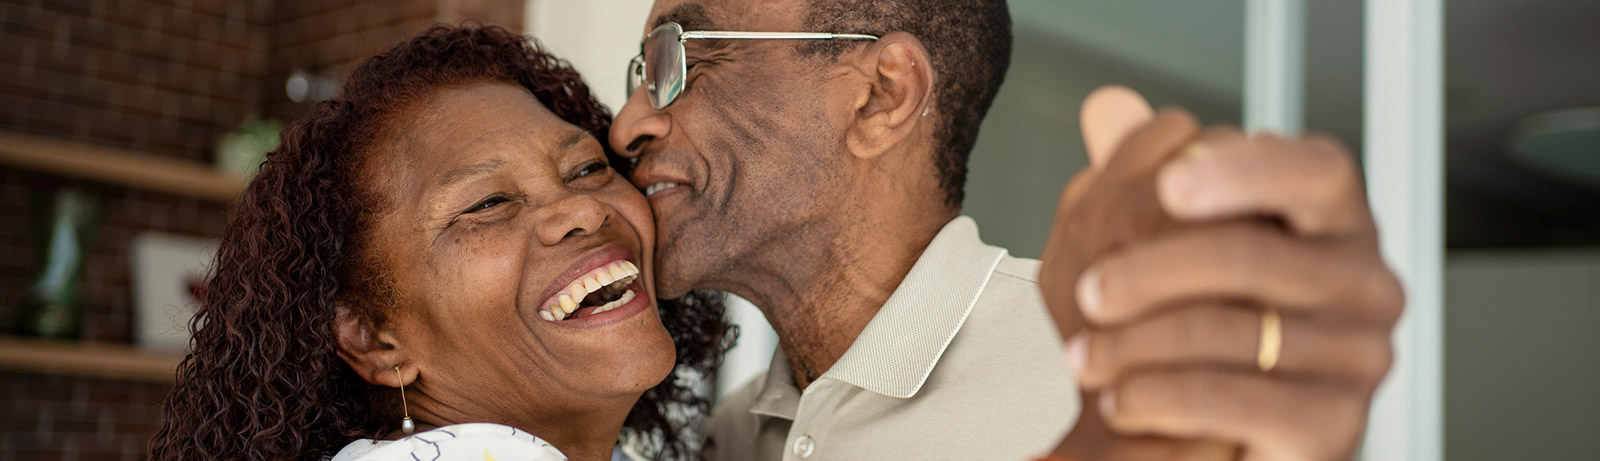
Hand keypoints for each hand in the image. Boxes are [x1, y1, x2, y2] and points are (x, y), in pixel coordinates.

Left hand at [1040, 87, 1403, 460]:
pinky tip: (1119, 399)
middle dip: (1151, 271)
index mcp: (1332, 221)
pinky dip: (1160, 398)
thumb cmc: (1196, 328)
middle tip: (1085, 290)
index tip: (1169, 183)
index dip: (1245, 171)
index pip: (1313, 173)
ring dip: (1136, 344)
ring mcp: (1359, 358)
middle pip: (1254, 255)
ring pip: (1234, 332)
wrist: (1211, 438)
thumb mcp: (1164, 241)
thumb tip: (1107, 108)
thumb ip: (1143, 171)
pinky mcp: (1334, 427)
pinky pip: (1237, 401)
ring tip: (1079, 355)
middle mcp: (1364, 284)